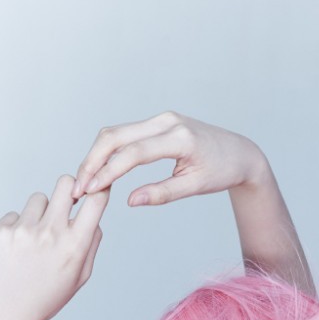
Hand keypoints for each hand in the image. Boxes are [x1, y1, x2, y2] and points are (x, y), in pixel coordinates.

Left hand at [0, 175, 109, 319]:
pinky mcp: (2, 230)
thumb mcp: (79, 277)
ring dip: (41, 212)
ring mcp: (24, 230)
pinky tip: (17, 250)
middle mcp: (51, 233)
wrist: (8, 312)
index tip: (95, 189)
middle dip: (69, 189)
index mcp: (75, 246)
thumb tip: (94, 216)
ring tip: (36, 239)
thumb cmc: (46, 297)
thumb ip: (90, 244)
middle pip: (66, 183)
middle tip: (65, 202)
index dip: (98, 189)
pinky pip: (15, 214)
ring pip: (39, 198)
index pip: (96, 200)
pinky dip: (18, 227)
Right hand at [71, 111, 268, 206]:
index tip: (89, 191)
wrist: (239, 153)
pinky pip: (126, 133)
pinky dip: (109, 150)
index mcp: (178, 138)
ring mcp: (162, 118)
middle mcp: (167, 121)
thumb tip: (130, 201)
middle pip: (115, 136)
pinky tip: (100, 170)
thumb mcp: (195, 187)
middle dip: (92, 162)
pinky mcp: (159, 122)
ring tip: (85, 181)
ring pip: (117, 132)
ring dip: (96, 155)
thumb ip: (162, 194)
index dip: (106, 172)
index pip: (132, 154)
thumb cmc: (221, 171)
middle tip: (78, 187)